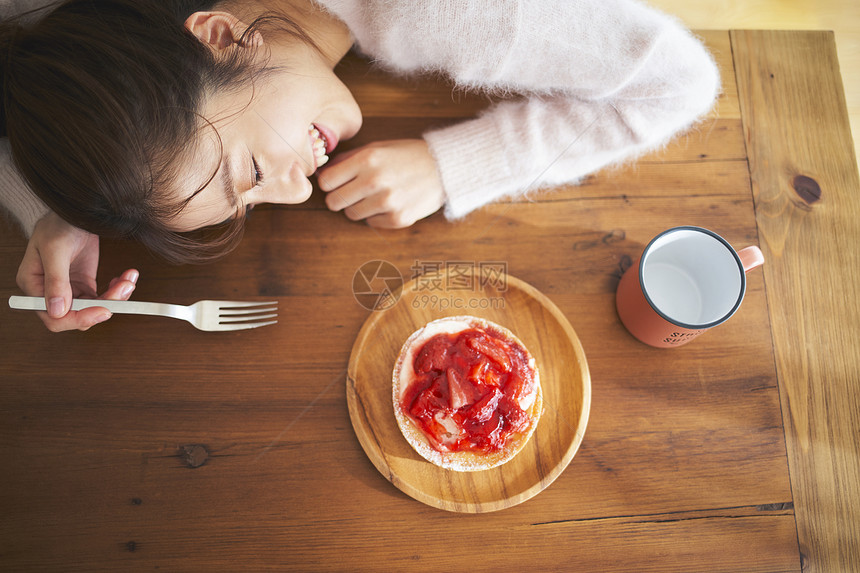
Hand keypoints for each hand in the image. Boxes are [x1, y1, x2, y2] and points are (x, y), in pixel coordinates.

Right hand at [16, 213, 138, 331]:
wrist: (76, 211)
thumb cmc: (59, 224)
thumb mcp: (56, 249)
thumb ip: (56, 281)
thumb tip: (57, 311)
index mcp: (33, 285)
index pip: (53, 318)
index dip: (78, 319)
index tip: (104, 310)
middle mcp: (48, 292)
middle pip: (77, 316)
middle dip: (103, 306)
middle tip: (124, 290)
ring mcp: (68, 289)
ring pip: (94, 308)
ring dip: (115, 297)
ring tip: (128, 280)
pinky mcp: (84, 285)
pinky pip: (102, 298)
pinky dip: (117, 291)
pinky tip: (125, 278)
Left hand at [318, 139, 445, 227]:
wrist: (444, 168)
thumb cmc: (408, 156)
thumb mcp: (377, 147)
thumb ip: (349, 159)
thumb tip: (323, 173)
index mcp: (367, 159)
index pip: (326, 181)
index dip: (329, 183)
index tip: (336, 183)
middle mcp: (374, 181)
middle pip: (334, 202)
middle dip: (339, 198)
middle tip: (351, 193)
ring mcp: (387, 202)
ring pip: (351, 214)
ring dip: (358, 207)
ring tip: (373, 196)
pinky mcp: (398, 219)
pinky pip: (371, 223)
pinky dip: (376, 215)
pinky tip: (389, 203)